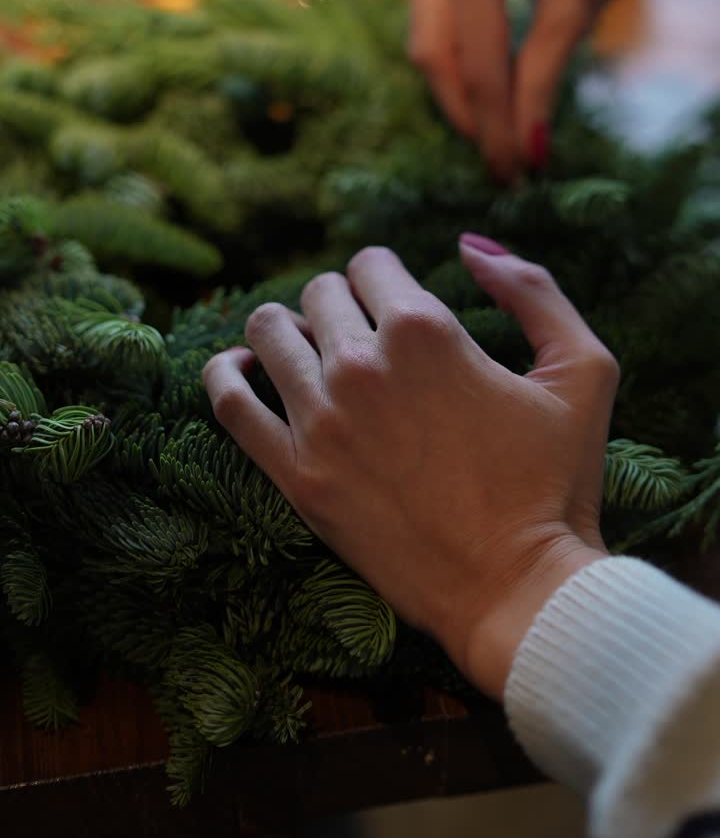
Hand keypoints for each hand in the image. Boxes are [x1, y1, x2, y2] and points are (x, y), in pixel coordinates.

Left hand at [204, 237, 618, 699]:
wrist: (518, 591)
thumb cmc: (556, 483)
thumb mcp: (582, 370)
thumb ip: (533, 290)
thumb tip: (470, 247)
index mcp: (426, 330)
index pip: (370, 264)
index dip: (386, 278)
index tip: (396, 304)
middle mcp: (362, 365)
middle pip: (320, 293)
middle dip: (342, 304)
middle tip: (365, 337)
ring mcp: (320, 421)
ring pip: (268, 332)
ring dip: (287, 328)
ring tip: (310, 350)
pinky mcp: (294, 475)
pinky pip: (228, 401)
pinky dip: (226, 373)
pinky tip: (243, 370)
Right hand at [411, 0, 719, 180]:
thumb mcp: (579, 4)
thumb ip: (543, 77)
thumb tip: (526, 153)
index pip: (477, 63)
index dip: (494, 127)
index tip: (513, 174)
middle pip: (433, 53)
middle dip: (467, 113)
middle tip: (500, 163)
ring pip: (424, 35)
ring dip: (456, 87)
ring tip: (496, 130)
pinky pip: (430, 9)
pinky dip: (455, 51)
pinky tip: (486, 84)